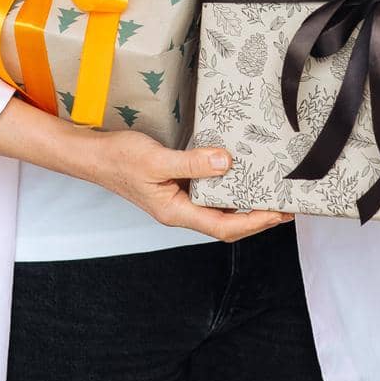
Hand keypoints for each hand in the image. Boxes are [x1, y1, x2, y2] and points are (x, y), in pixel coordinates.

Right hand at [86, 129, 293, 240]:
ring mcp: (178, 199)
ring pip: (218, 207)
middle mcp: (180, 209)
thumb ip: (192, 163)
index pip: (224, 226)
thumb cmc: (119, 159)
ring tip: (270, 191)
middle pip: (226, 222)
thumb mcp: (157, 160)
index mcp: (176, 212)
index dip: (254, 222)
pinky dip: (228, 187)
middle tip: (286, 205)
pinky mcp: (176, 185)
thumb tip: (227, 162)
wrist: (93, 155)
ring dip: (245, 202)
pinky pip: (208, 191)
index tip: (279, 213)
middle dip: (258, 217)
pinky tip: (239, 173)